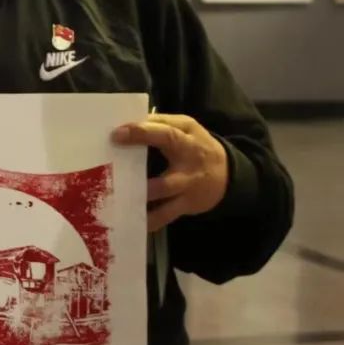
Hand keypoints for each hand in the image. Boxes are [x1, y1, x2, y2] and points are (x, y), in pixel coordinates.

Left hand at [112, 113, 228, 231]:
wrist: (227, 174)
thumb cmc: (197, 145)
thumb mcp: (186, 126)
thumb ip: (160, 122)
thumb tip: (130, 121)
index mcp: (187, 143)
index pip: (165, 136)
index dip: (141, 134)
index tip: (116, 135)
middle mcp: (187, 171)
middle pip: (167, 182)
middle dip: (146, 186)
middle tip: (119, 182)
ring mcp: (186, 192)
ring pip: (166, 203)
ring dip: (145, 206)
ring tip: (122, 207)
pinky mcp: (185, 206)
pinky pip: (166, 216)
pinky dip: (150, 221)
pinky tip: (132, 222)